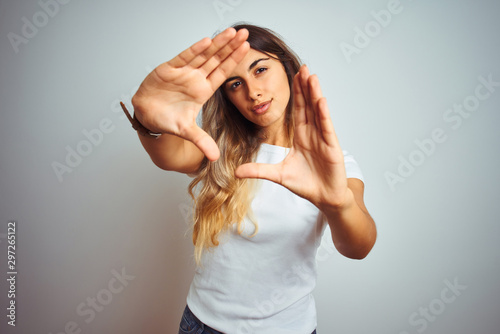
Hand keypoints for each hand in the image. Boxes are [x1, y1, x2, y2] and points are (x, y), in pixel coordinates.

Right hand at [132, 28, 249, 160]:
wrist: (147, 116)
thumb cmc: (168, 120)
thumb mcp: (187, 131)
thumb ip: (202, 141)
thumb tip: (215, 158)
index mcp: (203, 90)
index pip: (223, 73)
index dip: (234, 60)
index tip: (247, 48)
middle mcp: (195, 78)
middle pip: (216, 60)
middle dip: (230, 46)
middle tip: (244, 33)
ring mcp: (183, 73)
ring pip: (203, 55)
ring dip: (217, 44)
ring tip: (231, 32)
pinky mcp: (168, 69)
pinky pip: (183, 58)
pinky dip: (194, 50)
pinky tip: (206, 41)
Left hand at [235, 65, 352, 209]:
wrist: (324, 198)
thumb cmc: (306, 184)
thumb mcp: (277, 175)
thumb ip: (258, 170)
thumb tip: (235, 172)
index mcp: (301, 136)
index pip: (298, 110)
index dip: (295, 93)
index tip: (292, 76)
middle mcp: (313, 133)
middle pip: (308, 105)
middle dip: (304, 86)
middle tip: (301, 67)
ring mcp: (323, 138)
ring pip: (318, 111)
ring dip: (314, 93)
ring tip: (311, 75)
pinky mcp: (331, 146)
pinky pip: (326, 126)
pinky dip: (324, 113)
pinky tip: (320, 99)